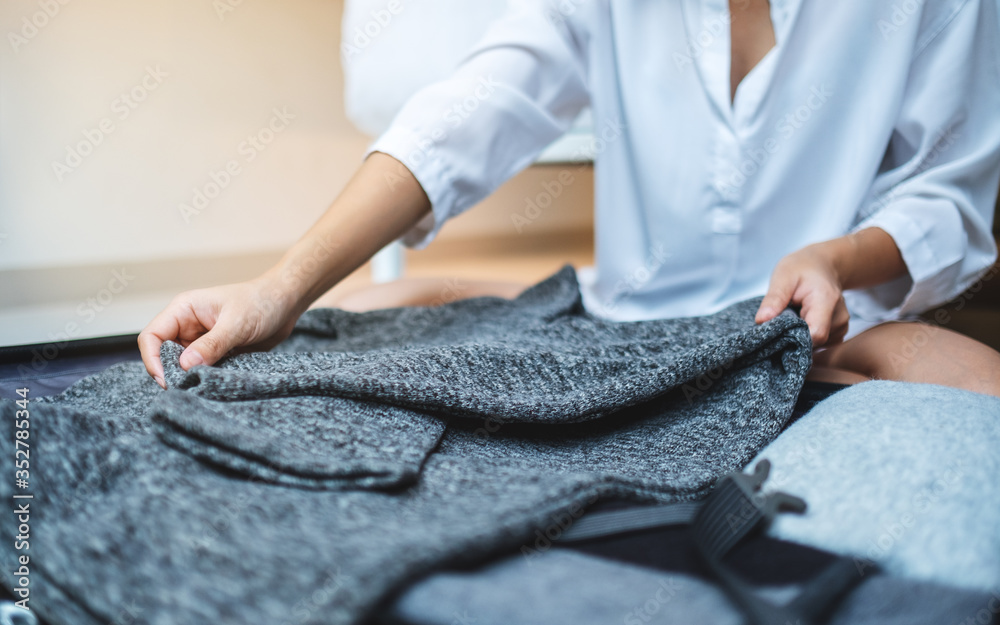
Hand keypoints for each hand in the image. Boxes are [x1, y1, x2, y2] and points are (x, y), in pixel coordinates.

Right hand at [138, 275, 302, 388]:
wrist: (286, 304)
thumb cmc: (261, 302)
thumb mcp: (236, 323)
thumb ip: (212, 344)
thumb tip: (185, 365)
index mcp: (184, 310)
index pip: (152, 336)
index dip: (153, 360)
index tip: (166, 380)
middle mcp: (187, 325)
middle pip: (163, 355)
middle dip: (171, 372)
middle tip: (186, 388)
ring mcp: (201, 340)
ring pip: (183, 366)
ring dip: (190, 377)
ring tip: (203, 387)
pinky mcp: (216, 353)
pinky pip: (202, 370)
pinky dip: (206, 379)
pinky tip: (216, 385)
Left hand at [754, 244, 849, 346]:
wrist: (822, 264)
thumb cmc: (801, 268)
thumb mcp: (783, 276)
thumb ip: (774, 298)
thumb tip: (761, 320)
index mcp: (826, 300)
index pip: (816, 334)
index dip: (794, 340)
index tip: (777, 332)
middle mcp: (839, 316)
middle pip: (815, 342)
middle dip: (793, 336)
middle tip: (782, 318)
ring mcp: (841, 325)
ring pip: (816, 344)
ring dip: (799, 335)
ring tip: (794, 315)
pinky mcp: (838, 332)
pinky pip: (819, 343)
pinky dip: (806, 335)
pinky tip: (802, 320)